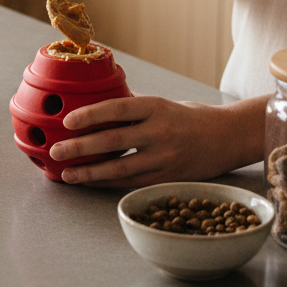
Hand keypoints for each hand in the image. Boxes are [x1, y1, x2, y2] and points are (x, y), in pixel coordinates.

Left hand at [48, 94, 265, 187]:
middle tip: (56, 151)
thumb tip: (96, 109)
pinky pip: (130, 182)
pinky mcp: (167, 178)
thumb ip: (134, 109)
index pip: (118, 108)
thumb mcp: (164, 104)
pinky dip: (106, 183)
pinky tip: (89, 182)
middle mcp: (161, 132)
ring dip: (89, 172)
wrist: (230, 137)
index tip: (68, 121)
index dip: (91, 114)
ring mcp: (165, 158)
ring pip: (120, 168)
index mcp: (158, 107)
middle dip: (80, 147)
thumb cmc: (191, 117)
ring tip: (66, 174)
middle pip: (113, 140)